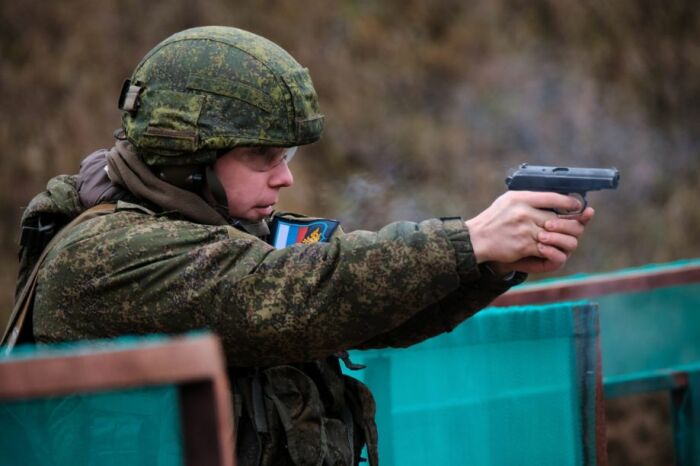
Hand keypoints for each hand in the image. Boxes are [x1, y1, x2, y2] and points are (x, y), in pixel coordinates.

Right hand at [465, 191, 594, 274]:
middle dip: (572, 225)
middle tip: (577, 227)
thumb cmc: (494, 219)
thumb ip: (529, 199)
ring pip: (557, 236)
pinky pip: (547, 249)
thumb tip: (554, 199)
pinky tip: (555, 251)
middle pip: (558, 219)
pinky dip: (554, 251)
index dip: (569, 202)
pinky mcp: (524, 245)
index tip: (577, 205)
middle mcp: (524, 212)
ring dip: (565, 240)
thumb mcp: (508, 201)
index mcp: (521, 198)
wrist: (476, 239)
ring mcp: (525, 229)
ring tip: (567, 241)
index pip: (552, 197)